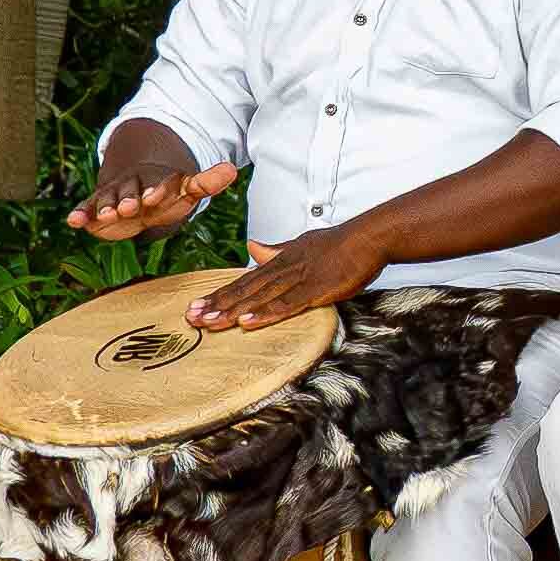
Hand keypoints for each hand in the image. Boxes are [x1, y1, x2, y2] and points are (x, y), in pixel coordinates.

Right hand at [72, 149, 235, 240]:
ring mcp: (112, 197)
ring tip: (103, 216)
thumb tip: (232, 169)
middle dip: (128, 200)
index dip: (156, 190)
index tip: (156, 195)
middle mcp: (131, 187)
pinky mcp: (96, 209)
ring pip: (107, 201)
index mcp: (154, 181)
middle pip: (129, 192)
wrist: (138, 192)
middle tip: (129, 208)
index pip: (156, 184)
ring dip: (104, 208)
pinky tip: (73, 221)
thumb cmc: (167, 194)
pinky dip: (80, 214)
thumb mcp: (187, 190)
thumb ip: (207, 182)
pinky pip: (87, 209)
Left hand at [189, 214, 383, 330]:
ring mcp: (298, 279)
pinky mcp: (316, 290)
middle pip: (245, 290)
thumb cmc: (340, 243)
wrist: (369, 236)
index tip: (195, 305)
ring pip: (260, 298)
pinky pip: (287, 305)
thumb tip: (252, 246)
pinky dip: (266, 314)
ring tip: (209, 323)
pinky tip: (248, 324)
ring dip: (233, 311)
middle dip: (216, 305)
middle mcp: (283, 269)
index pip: (244, 280)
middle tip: (190, 318)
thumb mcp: (302, 243)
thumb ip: (276, 249)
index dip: (219, 294)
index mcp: (279, 261)